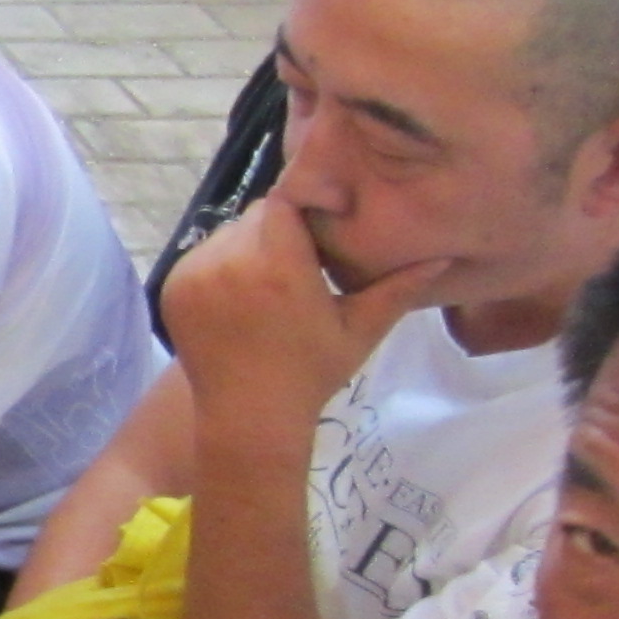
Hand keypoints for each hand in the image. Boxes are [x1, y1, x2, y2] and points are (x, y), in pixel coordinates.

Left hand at [160, 196, 447, 449]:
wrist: (249, 417)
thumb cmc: (311, 373)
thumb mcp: (360, 329)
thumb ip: (398, 288)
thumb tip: (446, 256)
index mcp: (278, 262)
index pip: (285, 201)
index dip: (303, 209)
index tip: (318, 230)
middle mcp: (230, 260)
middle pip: (254, 217)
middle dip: (277, 232)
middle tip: (298, 262)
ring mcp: (194, 273)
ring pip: (226, 235)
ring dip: (247, 248)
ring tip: (268, 284)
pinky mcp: (172, 287)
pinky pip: (200, 257)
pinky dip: (219, 268)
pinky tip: (240, 298)